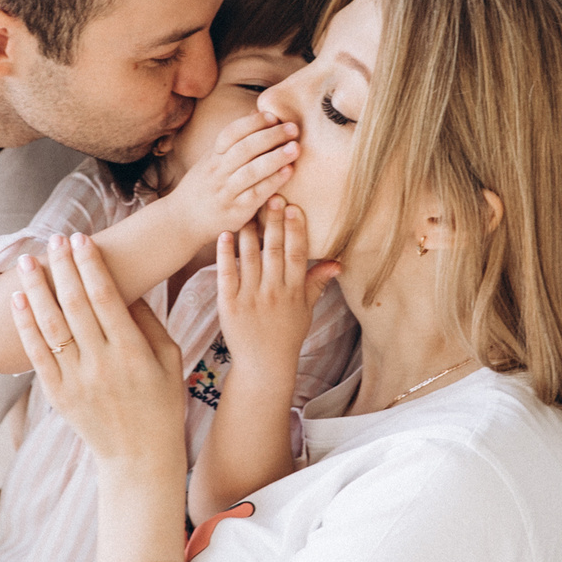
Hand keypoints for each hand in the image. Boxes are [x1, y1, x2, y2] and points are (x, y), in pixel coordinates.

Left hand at [12, 236, 188, 470]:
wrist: (139, 457)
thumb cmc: (162, 403)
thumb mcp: (170, 358)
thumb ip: (148, 320)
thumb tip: (126, 285)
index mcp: (132, 352)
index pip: (106, 298)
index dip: (90, 265)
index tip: (81, 239)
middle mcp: (102, 364)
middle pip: (75, 304)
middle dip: (62, 267)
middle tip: (54, 239)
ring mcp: (77, 381)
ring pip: (51, 326)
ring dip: (37, 290)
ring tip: (27, 262)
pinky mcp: (59, 395)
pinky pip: (37, 355)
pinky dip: (25, 326)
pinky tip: (19, 301)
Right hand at [164, 113, 300, 244]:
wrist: (183, 222)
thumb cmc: (203, 187)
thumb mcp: (212, 160)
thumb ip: (233, 140)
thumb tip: (257, 112)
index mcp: (212, 157)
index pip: (231, 133)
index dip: (252, 122)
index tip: (273, 116)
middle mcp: (217, 172)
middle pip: (244, 149)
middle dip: (270, 136)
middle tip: (293, 128)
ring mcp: (226, 192)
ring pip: (251, 171)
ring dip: (275, 157)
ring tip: (295, 148)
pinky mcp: (235, 212)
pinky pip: (256, 194)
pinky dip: (273, 181)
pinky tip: (288, 172)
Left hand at [217, 198, 340, 373]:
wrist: (263, 364)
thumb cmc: (286, 335)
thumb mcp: (306, 310)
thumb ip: (317, 283)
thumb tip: (337, 263)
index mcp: (294, 291)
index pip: (296, 255)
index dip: (296, 230)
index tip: (294, 207)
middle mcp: (274, 293)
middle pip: (274, 251)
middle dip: (275, 223)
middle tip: (274, 197)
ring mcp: (251, 298)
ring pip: (250, 258)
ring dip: (250, 232)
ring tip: (249, 208)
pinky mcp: (230, 305)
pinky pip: (227, 275)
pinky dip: (225, 254)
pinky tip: (224, 235)